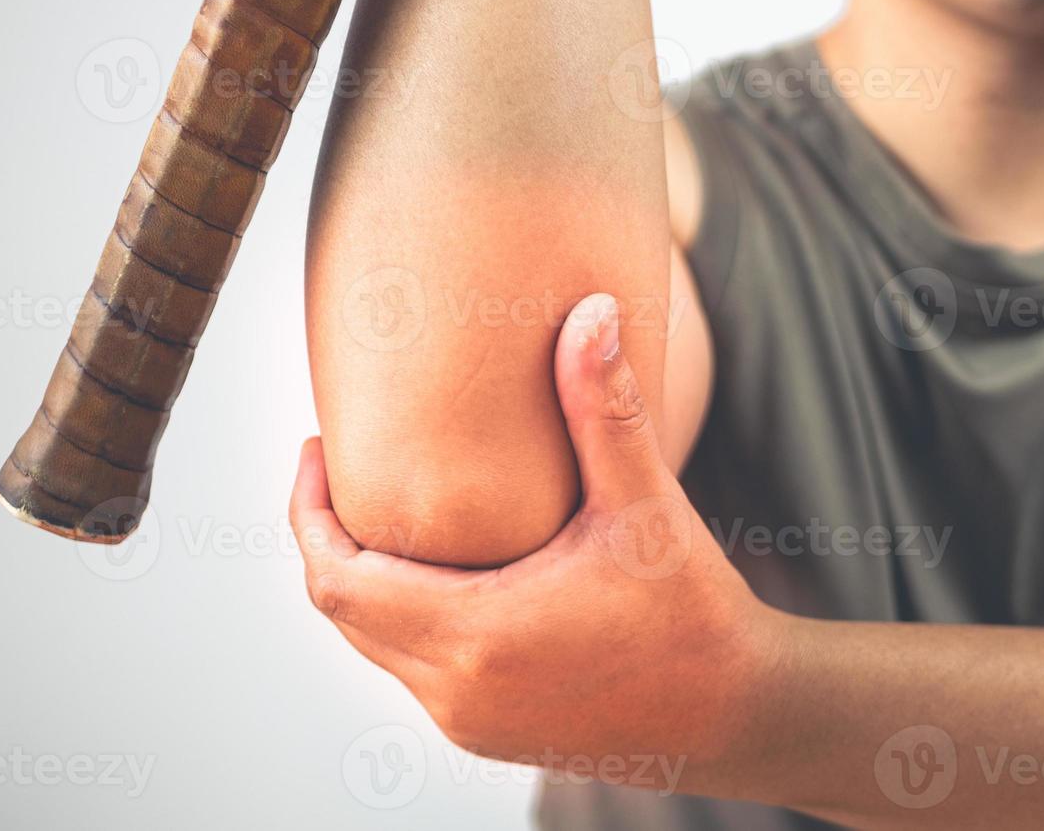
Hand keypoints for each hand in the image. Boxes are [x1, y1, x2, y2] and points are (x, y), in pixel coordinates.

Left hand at [290, 294, 784, 790]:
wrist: (735, 712)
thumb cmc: (693, 611)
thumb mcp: (646, 507)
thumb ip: (606, 409)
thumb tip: (592, 312)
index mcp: (476, 634)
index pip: (336, 577)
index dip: (308, 511)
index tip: (317, 448)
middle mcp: (456, 690)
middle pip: (344, 610)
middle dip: (330, 536)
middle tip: (344, 468)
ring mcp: (469, 721)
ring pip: (375, 644)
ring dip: (369, 579)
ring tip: (391, 511)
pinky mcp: (490, 732)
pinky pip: (413, 669)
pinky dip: (406, 616)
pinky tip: (447, 570)